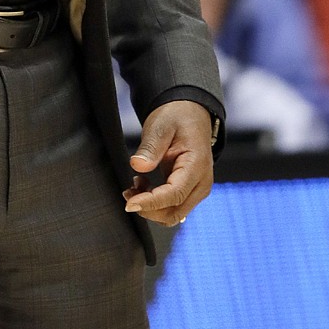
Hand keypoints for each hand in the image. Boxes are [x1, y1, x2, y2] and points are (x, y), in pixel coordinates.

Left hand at [122, 100, 213, 226]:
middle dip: (148, 209)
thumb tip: (137, 166)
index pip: (174, 194)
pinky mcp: (189, 190)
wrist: (190, 113)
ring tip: (134, 185)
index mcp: (197, 166)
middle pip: (174, 212)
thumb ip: (150, 147)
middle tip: (127, 193)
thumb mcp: (161, 126)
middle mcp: (201, 183)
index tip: (129, 203)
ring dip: (151, 207)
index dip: (151, 203)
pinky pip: (172, 206)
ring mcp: (196, 189)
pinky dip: (155, 203)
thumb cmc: (177, 117)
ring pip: (173, 214)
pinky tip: (143, 186)